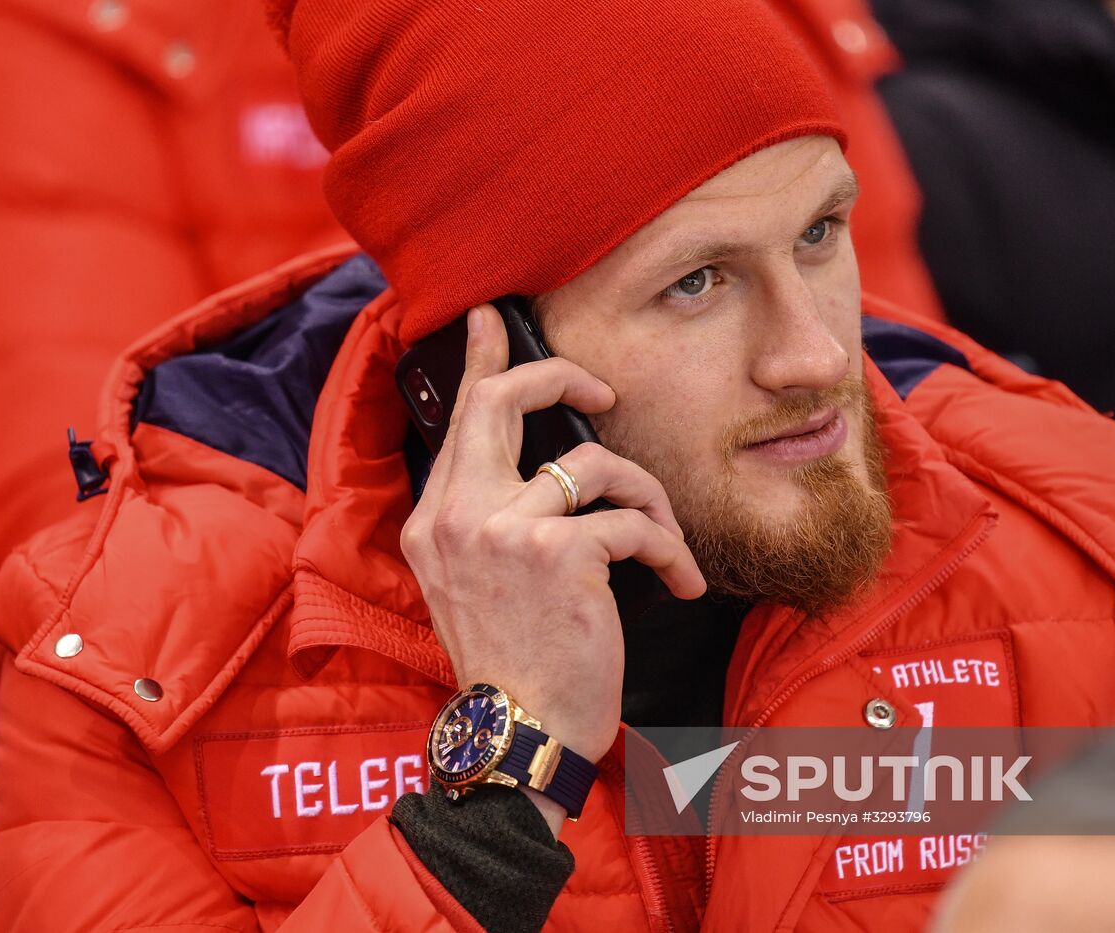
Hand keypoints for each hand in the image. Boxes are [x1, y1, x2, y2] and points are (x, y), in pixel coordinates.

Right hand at [400, 305, 705, 819]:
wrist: (518, 734)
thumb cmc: (510, 664)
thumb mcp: (473, 587)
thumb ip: (488, 522)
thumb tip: (535, 473)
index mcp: (435, 520)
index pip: (459, 421)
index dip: (480, 364)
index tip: (490, 319)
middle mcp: (459, 515)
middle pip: (505, 401)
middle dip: (561, 377)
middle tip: (600, 389)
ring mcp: (506, 530)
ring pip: (595, 463)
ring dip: (647, 497)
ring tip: (664, 542)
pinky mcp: (561, 553)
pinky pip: (635, 521)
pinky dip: (670, 549)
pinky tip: (679, 582)